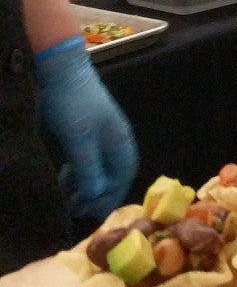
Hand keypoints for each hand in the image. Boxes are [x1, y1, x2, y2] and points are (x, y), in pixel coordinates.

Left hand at [35, 35, 137, 218]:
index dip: (111, 196)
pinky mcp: (87, 130)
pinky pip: (88, 159)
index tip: (93, 214)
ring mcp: (101, 134)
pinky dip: (79, 172)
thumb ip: (89, 169)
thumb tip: (95, 196)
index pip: (123, 176)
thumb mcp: (79, 141)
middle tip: (76, 209)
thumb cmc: (73, 106)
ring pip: (99, 167)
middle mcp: (115, 140)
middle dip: (98, 193)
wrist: (62, 72)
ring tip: (68, 197)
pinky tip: (66, 177)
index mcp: (120, 141)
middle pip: (113, 174)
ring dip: (87, 184)